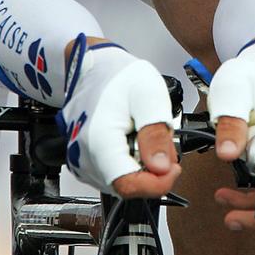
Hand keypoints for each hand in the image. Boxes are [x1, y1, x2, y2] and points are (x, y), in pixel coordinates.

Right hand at [59, 36, 180, 196]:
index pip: (129, 187)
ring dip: (140, 166)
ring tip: (144, 135)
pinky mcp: (83, 161)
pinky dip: (128, 162)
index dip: (158, 183)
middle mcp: (84, 157)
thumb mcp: (148, 94)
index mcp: (99, 142)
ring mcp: (81, 161)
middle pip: (127, 185)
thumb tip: (161, 168)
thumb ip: (155, 132)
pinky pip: (111, 173)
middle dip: (152, 170)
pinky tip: (131, 139)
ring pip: (120, 182)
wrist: (95, 67)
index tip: (174, 166)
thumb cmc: (118, 76)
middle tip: (162, 140)